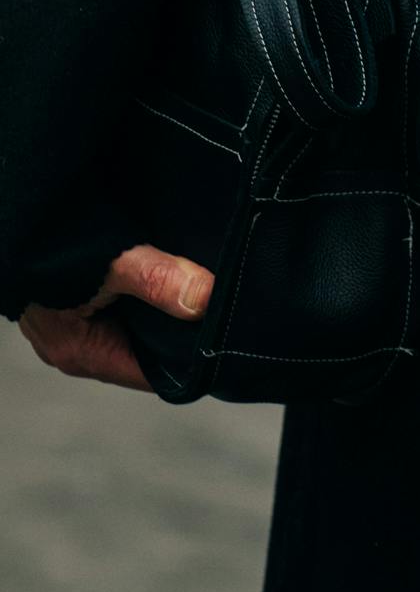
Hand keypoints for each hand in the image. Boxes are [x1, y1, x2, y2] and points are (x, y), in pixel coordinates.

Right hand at [19, 246, 213, 393]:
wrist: (22, 215)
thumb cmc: (48, 247)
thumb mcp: (110, 263)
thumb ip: (156, 280)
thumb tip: (206, 298)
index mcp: (82, 353)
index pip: (151, 375)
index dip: (190, 361)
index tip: (225, 339)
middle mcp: (79, 345)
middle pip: (147, 351)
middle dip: (182, 331)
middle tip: (225, 308)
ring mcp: (77, 323)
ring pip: (138, 326)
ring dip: (166, 307)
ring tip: (206, 287)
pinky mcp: (80, 300)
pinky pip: (126, 305)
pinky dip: (149, 290)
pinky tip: (175, 271)